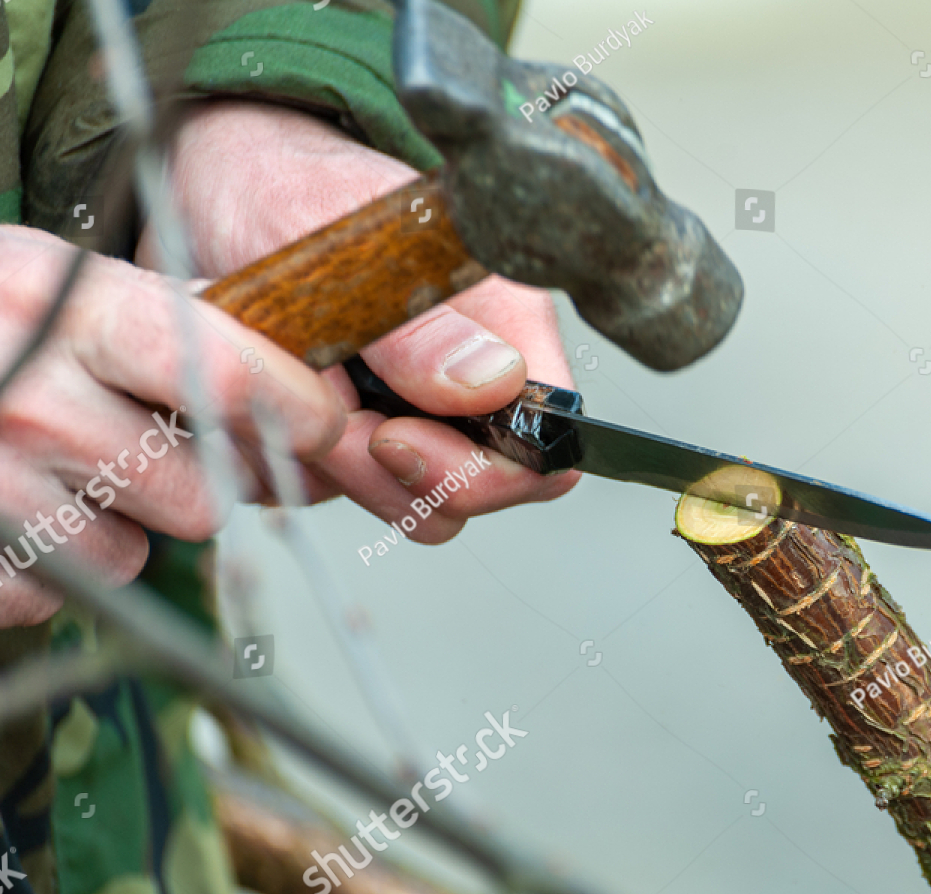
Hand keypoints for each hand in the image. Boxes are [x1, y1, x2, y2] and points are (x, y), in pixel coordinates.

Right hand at [0, 226, 345, 625]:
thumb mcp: (58, 281)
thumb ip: (176, 316)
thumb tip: (307, 371)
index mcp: (63, 307)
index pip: (228, 376)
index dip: (298, 412)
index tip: (325, 426)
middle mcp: (26, 393)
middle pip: (204, 493)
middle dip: (191, 480)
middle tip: (136, 443)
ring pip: (140, 551)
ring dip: (118, 524)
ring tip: (54, 468)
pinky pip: (66, 593)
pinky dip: (51, 566)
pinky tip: (8, 509)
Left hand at [140, 100, 580, 542]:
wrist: (217, 183)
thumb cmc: (288, 185)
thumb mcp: (346, 246)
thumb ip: (420, 326)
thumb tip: (497, 384)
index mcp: (506, 329)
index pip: (543, 445)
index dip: (476, 469)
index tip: (390, 437)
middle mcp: (472, 386)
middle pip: (474, 491)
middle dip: (390, 477)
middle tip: (323, 421)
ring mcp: (416, 419)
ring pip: (405, 502)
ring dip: (336, 472)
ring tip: (287, 398)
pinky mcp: (354, 443)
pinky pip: (336, 492)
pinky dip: (292, 464)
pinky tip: (263, 405)